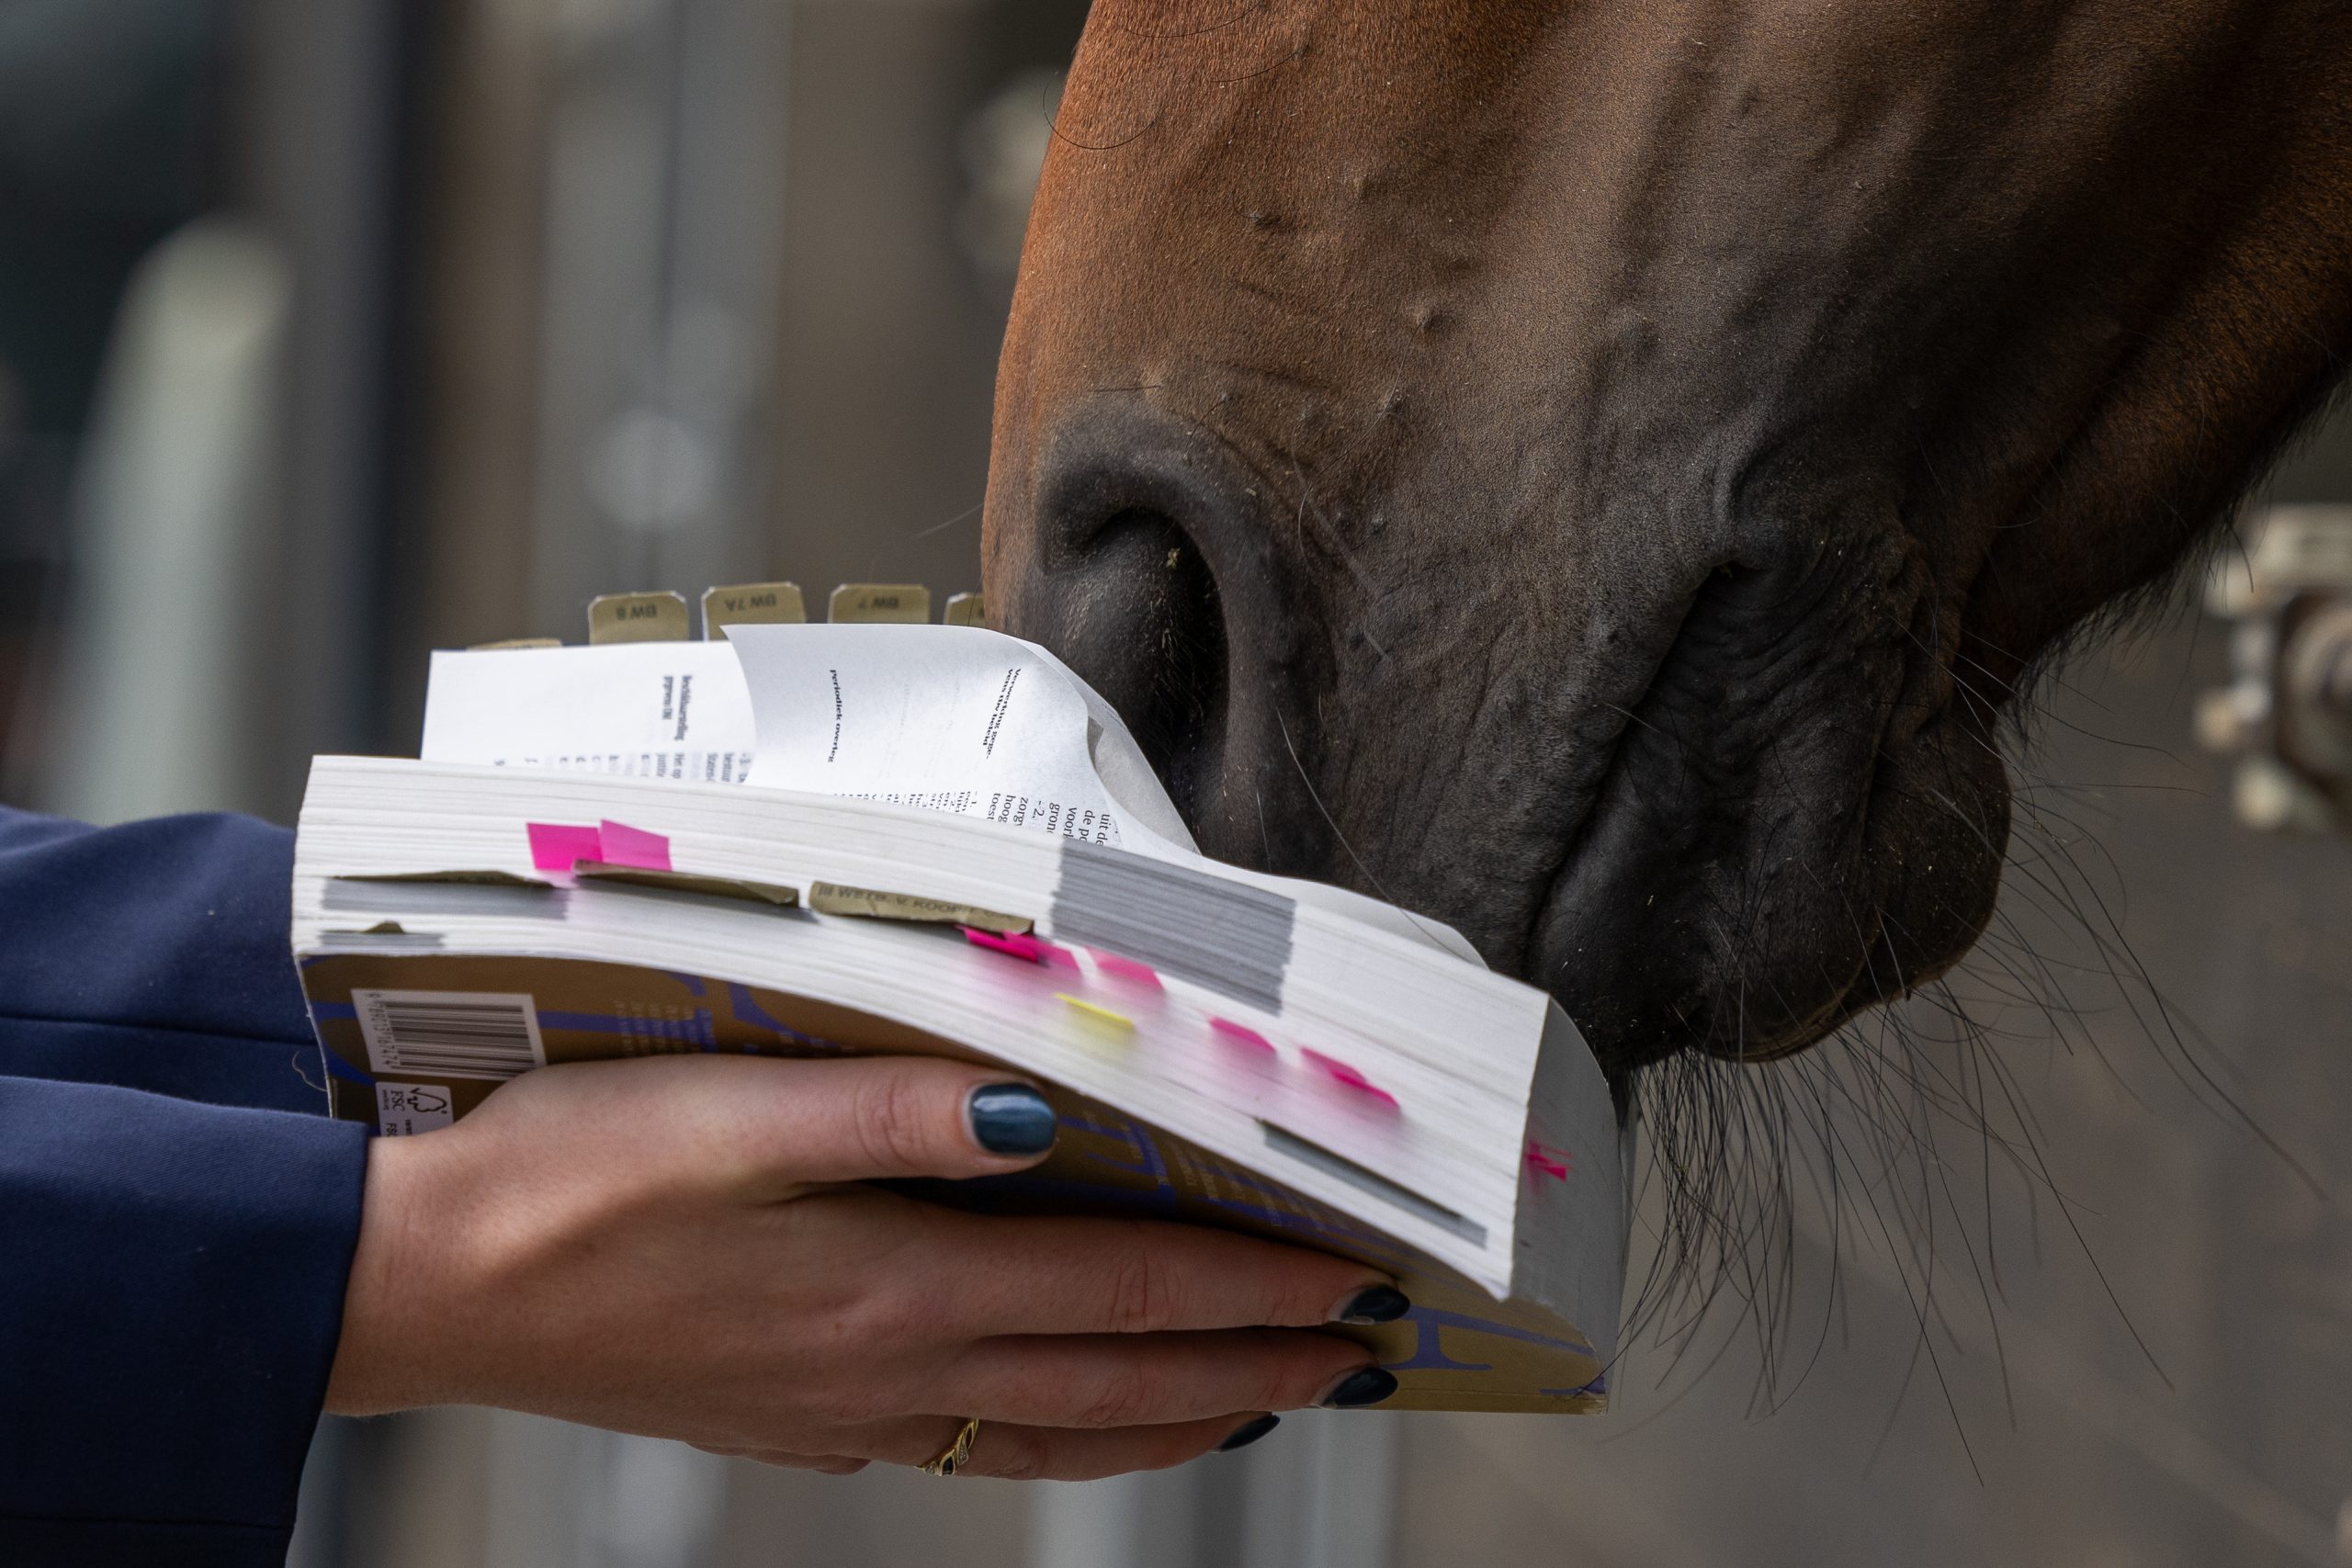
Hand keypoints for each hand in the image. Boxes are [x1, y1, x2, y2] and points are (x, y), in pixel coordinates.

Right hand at [326, 1054, 1404, 1478]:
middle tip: (1358, 1353)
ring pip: (1062, 1434)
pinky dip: (1069, 1439)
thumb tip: (1049, 1110)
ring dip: (1179, 1418)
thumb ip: (901, 1111)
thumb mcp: (736, 1114)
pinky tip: (1078, 1423)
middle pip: (1122, 1383)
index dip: (1256, 1287)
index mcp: (896, 1285)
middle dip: (1257, 1366)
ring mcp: (850, 1411)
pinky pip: (982, 1444)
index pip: (1127, 1293)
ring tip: (1263, 1403)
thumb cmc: (572, 1183)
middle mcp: (892, 1368)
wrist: (435, 1288)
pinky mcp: (803, 1419)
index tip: (1354, 1278)